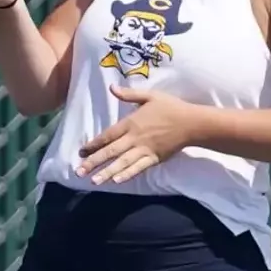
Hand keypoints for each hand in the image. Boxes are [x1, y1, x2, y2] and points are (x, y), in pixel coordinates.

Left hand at [76, 85, 199, 183]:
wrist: (192, 123)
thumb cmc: (171, 107)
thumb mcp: (150, 96)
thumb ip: (129, 94)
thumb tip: (111, 88)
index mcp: (131, 123)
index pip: (108, 136)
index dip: (93, 144)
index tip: (81, 151)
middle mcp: (135, 138)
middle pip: (111, 152)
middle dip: (94, 162)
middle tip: (79, 172)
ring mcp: (144, 150)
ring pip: (122, 163)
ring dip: (107, 173)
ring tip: (94, 182)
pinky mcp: (154, 159)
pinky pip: (138, 168)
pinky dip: (127, 175)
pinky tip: (116, 181)